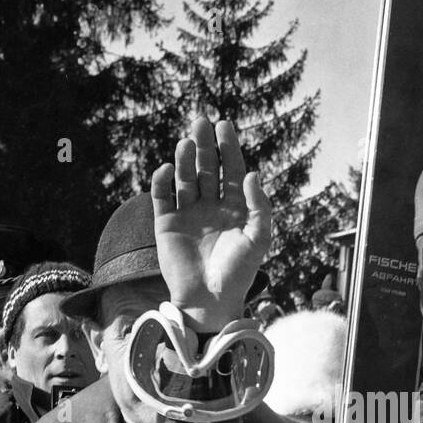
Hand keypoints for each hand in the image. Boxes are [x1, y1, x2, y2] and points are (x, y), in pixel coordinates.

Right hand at [150, 117, 270, 331]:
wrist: (211, 300)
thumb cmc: (239, 273)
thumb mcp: (259, 239)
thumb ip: (260, 206)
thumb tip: (253, 173)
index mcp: (235, 207)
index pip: (231, 170)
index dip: (228, 148)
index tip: (225, 126)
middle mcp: (210, 206)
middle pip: (206, 167)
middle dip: (205, 145)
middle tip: (201, 121)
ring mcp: (188, 213)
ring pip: (185, 178)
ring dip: (185, 159)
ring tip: (187, 143)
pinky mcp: (166, 224)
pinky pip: (162, 197)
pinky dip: (163, 181)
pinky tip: (169, 169)